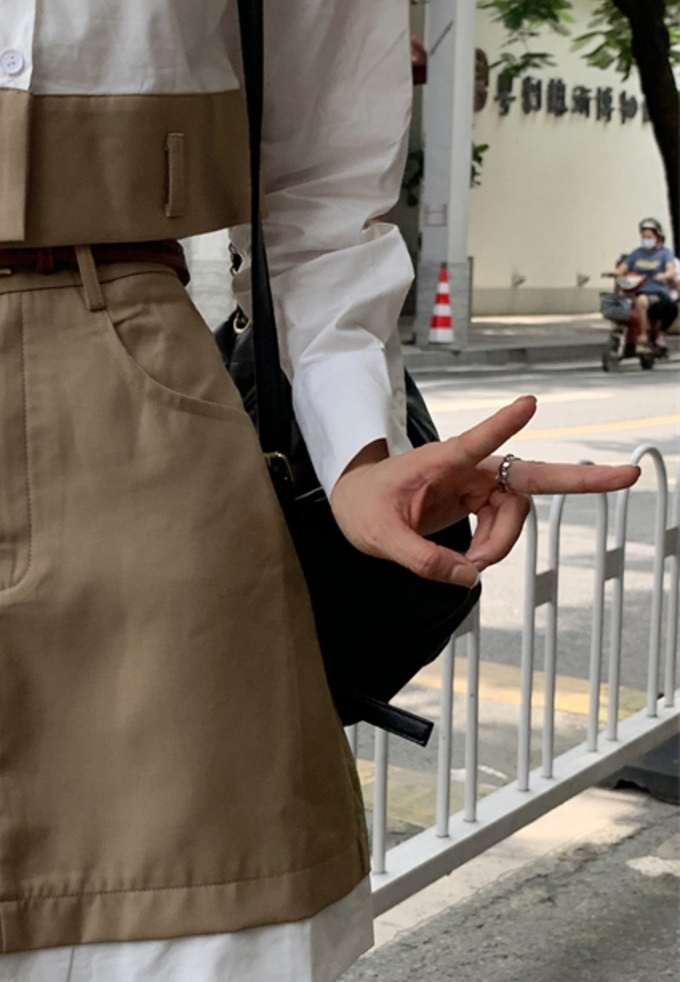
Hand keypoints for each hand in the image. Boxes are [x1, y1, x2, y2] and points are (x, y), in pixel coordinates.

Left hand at [330, 394, 640, 587]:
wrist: (354, 502)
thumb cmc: (362, 507)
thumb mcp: (380, 539)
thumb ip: (422, 560)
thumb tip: (468, 578)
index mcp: (437, 462)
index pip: (473, 441)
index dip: (501, 425)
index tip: (530, 404)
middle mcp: (465, 467)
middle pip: (529, 476)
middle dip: (579, 478)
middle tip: (627, 476)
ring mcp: (476, 482)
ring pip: (516, 512)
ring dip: (502, 543)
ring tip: (469, 564)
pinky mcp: (478, 497)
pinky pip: (504, 523)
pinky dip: (495, 546)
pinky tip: (472, 559)